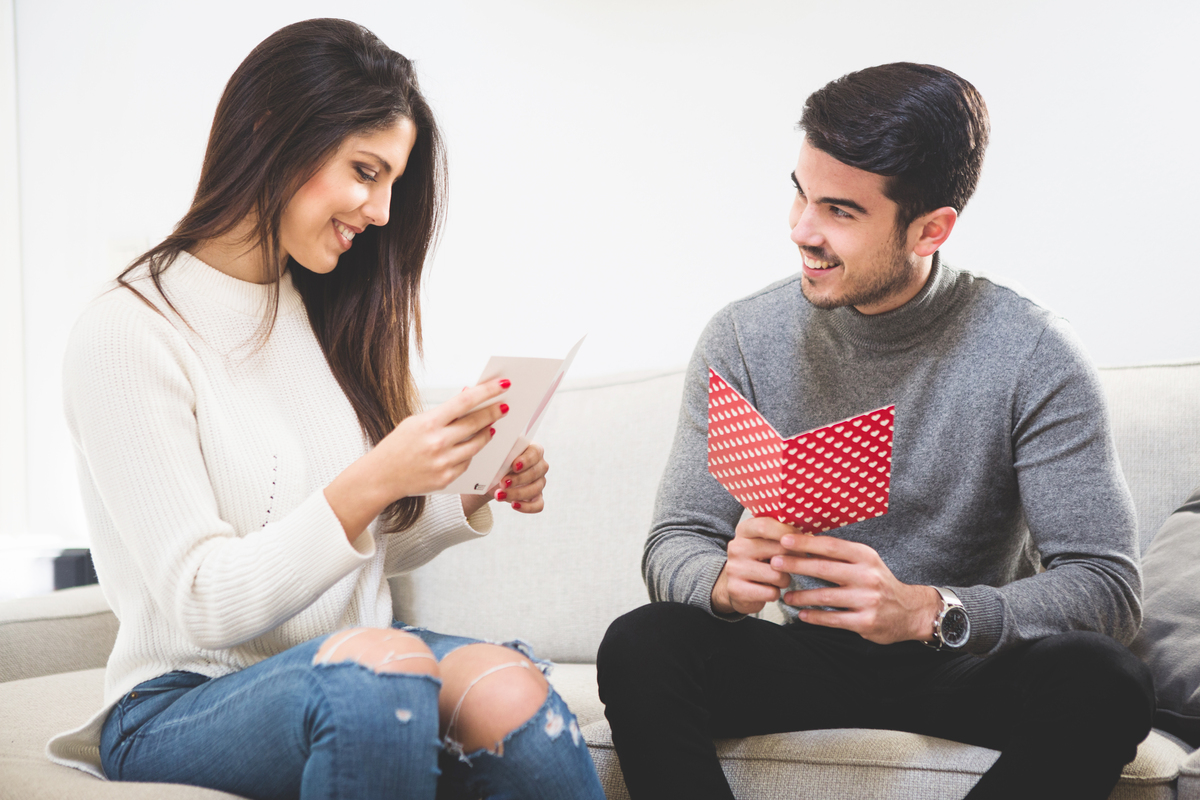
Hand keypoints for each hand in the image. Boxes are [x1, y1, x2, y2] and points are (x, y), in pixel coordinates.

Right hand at [377, 380, 510, 496]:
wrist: (381, 477)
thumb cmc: (398, 446)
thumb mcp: (415, 422)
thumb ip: (442, 413)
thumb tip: (467, 397)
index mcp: (428, 423)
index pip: (465, 401)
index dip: (487, 391)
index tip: (503, 384)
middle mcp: (437, 442)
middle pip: (476, 423)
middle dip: (494, 412)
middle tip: (505, 406)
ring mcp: (443, 462)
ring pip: (477, 444)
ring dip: (488, 434)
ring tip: (492, 427)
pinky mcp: (447, 478)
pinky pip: (467, 462)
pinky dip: (470, 453)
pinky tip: (470, 446)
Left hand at [494, 443, 547, 513]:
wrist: (491, 479)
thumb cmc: (496, 462)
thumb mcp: (496, 456)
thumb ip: (499, 452)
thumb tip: (492, 451)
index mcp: (533, 450)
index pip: (535, 452)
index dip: (526, 460)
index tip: (514, 466)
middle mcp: (539, 466)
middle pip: (536, 472)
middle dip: (518, 479)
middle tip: (502, 483)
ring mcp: (540, 482)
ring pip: (536, 489)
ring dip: (517, 493)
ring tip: (499, 495)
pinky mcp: (537, 498)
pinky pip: (538, 505)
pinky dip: (526, 507)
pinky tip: (513, 505)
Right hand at [710, 516, 793, 615]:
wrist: (737, 587)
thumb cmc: (759, 561)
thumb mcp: (765, 541)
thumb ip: (782, 534)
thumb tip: (809, 537)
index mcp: (744, 530)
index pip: (766, 526)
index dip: (788, 532)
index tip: (801, 541)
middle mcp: (736, 547)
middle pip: (778, 550)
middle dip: (795, 559)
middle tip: (797, 564)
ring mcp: (735, 569)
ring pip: (777, 575)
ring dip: (785, 580)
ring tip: (779, 579)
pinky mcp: (737, 590)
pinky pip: (771, 593)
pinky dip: (775, 593)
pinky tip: (768, 589)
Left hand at [771, 533, 940, 644]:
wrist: (910, 612)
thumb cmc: (879, 583)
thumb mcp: (866, 562)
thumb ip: (840, 555)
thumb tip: (805, 541)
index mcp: (866, 557)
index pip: (831, 546)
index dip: (806, 543)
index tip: (784, 539)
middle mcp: (867, 576)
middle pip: (824, 569)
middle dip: (796, 565)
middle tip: (774, 563)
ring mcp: (867, 600)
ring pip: (825, 596)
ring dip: (801, 596)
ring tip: (786, 596)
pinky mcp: (866, 621)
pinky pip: (833, 619)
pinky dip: (815, 616)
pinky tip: (802, 613)